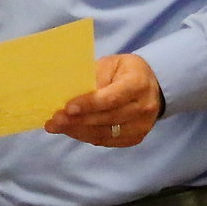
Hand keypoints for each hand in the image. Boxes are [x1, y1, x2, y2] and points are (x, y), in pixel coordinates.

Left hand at [44, 54, 161, 146]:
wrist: (151, 85)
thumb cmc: (124, 71)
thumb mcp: (110, 64)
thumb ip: (94, 78)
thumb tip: (71, 94)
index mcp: (138, 84)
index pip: (112, 98)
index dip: (89, 104)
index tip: (68, 108)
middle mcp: (143, 107)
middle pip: (107, 119)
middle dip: (78, 121)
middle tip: (55, 120)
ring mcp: (141, 126)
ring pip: (105, 133)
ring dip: (78, 131)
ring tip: (57, 127)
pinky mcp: (135, 138)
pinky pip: (107, 141)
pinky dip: (86, 136)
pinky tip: (71, 130)